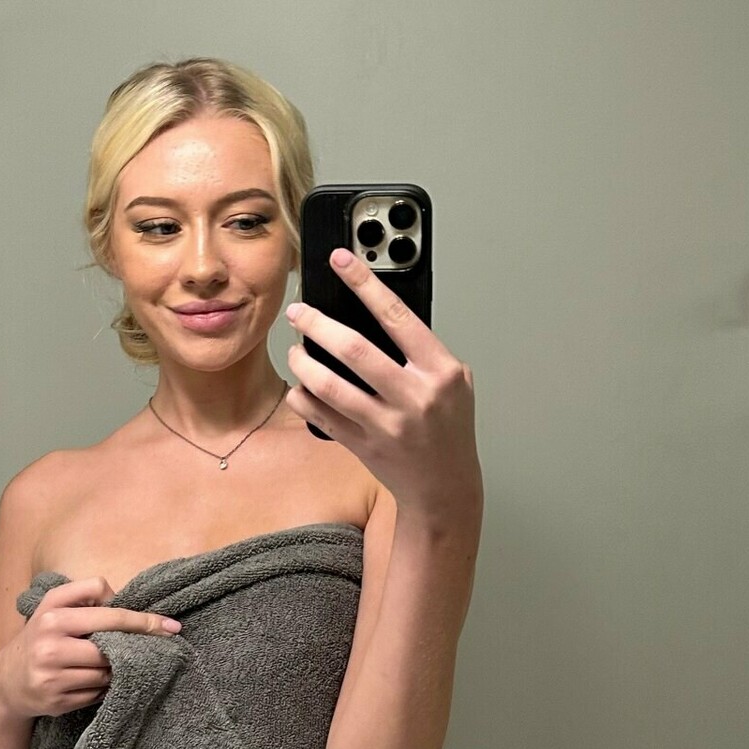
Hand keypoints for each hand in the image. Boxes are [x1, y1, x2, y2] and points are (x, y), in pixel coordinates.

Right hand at [0, 579, 182, 720]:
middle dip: (134, 647)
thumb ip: (84, 594)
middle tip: (156, 645)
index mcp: (53, 617)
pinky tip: (94, 681)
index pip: (109, 613)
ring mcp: (52, 677)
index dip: (141, 619)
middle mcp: (50, 646)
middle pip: (110, 646)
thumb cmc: (40, 636)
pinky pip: (97, 694)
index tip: (167, 625)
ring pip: (106, 673)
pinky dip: (103, 687)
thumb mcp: (53, 606)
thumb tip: (122, 599)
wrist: (6, 681)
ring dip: (115, 669)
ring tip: (110, 663)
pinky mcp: (56, 701)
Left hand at [285, 247, 480, 523]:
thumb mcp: (454, 382)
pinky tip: (299, 385)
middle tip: (299, 311)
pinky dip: (303, 396)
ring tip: (295, 348)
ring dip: (303, 361)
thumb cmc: (449, 428)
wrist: (444, 486)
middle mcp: (412, 397)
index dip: (365, 283)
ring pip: (329, 384)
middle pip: (354, 349)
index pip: (398, 316)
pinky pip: (319, 415)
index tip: (342, 261)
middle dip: (318, 324)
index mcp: (439, 372)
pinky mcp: (362, 445)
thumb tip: (379, 311)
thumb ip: (424, 349)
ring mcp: (385, 424)